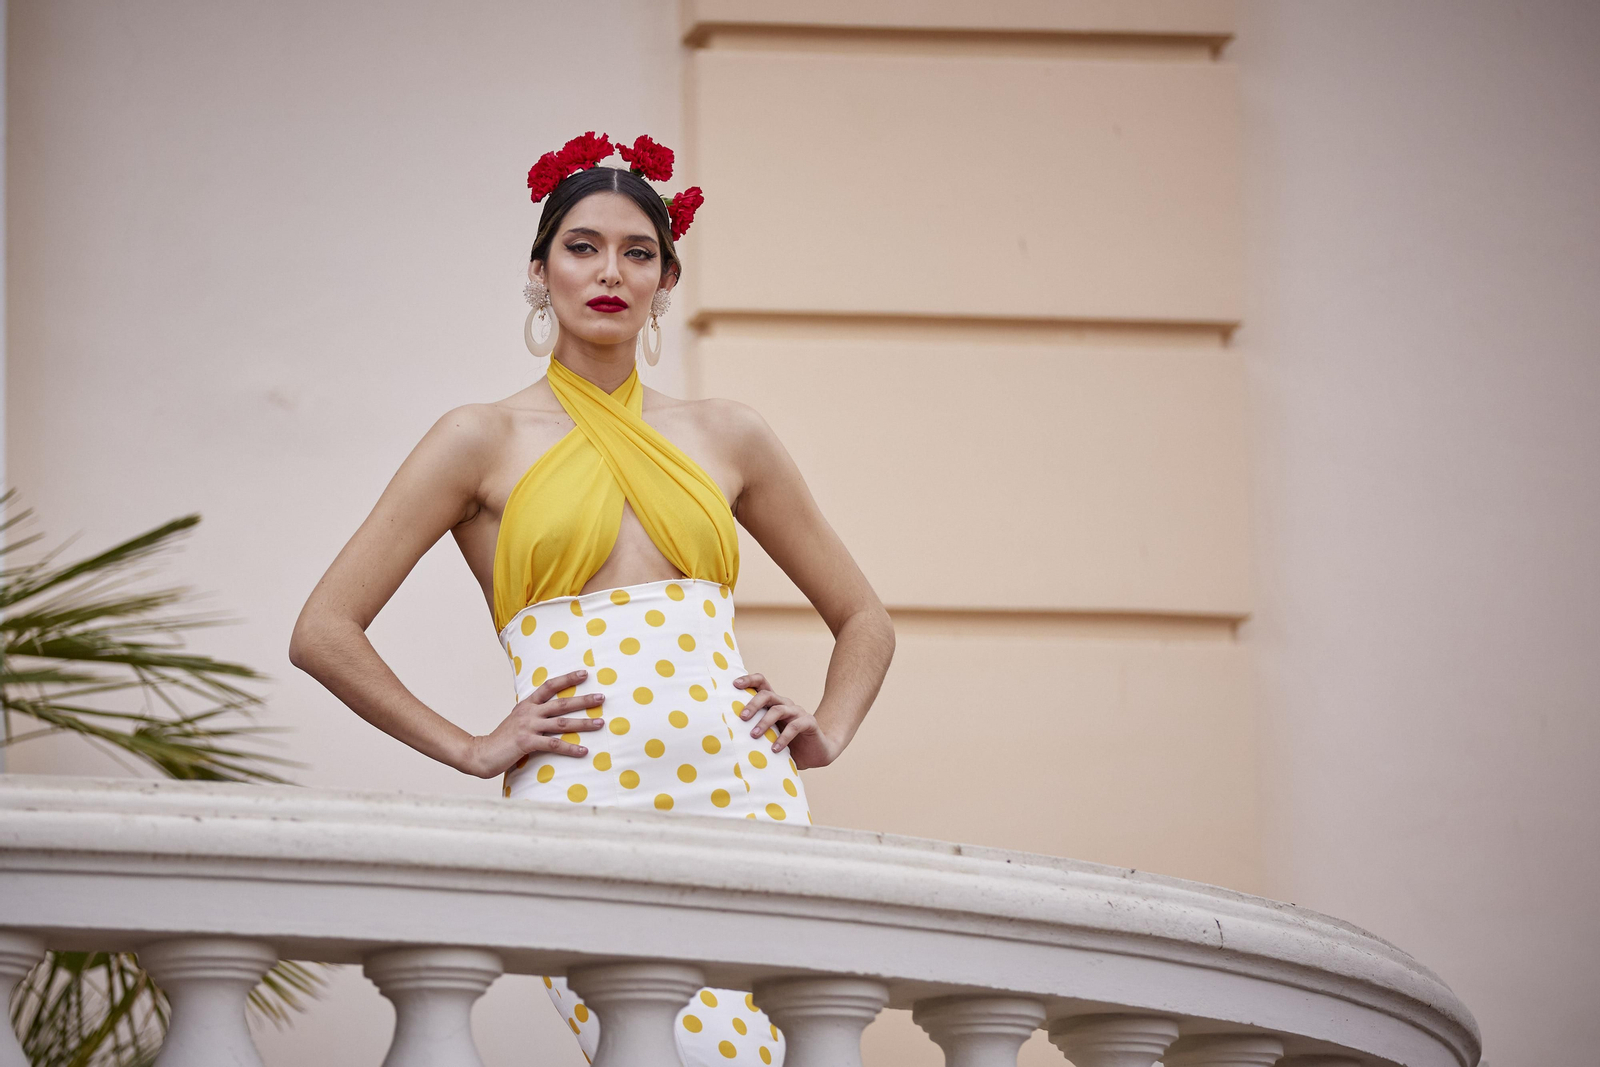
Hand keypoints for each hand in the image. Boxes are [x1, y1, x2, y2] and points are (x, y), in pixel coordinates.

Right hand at [461, 669, 605, 777]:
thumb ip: (534, 713)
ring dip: (583, 723)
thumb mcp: (519, 719)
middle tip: (602, 697)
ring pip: (561, 723)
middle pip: (561, 703)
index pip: (549, 686)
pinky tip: (584, 751)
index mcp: (527, 704)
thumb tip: (554, 710)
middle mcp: (529, 712)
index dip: (567, 678)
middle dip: (583, 700)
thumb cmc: (504, 738)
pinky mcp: (527, 743)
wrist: (481, 753)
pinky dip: (570, 748)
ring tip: (601, 723)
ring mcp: (528, 727)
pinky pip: (553, 744)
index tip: (585, 673)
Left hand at [733, 672, 840, 769]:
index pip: (762, 684)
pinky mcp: (809, 723)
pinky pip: (794, 726)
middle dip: (753, 704)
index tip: (734, 684)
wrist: (817, 752)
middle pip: (767, 695)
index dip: (749, 680)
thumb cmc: (789, 745)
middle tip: (742, 717)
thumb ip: (754, 735)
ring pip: (778, 709)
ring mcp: (798, 712)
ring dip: (764, 722)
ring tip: (753, 735)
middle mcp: (785, 704)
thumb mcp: (769, 738)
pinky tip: (774, 749)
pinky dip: (783, 738)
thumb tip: (728, 740)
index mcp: (774, 704)